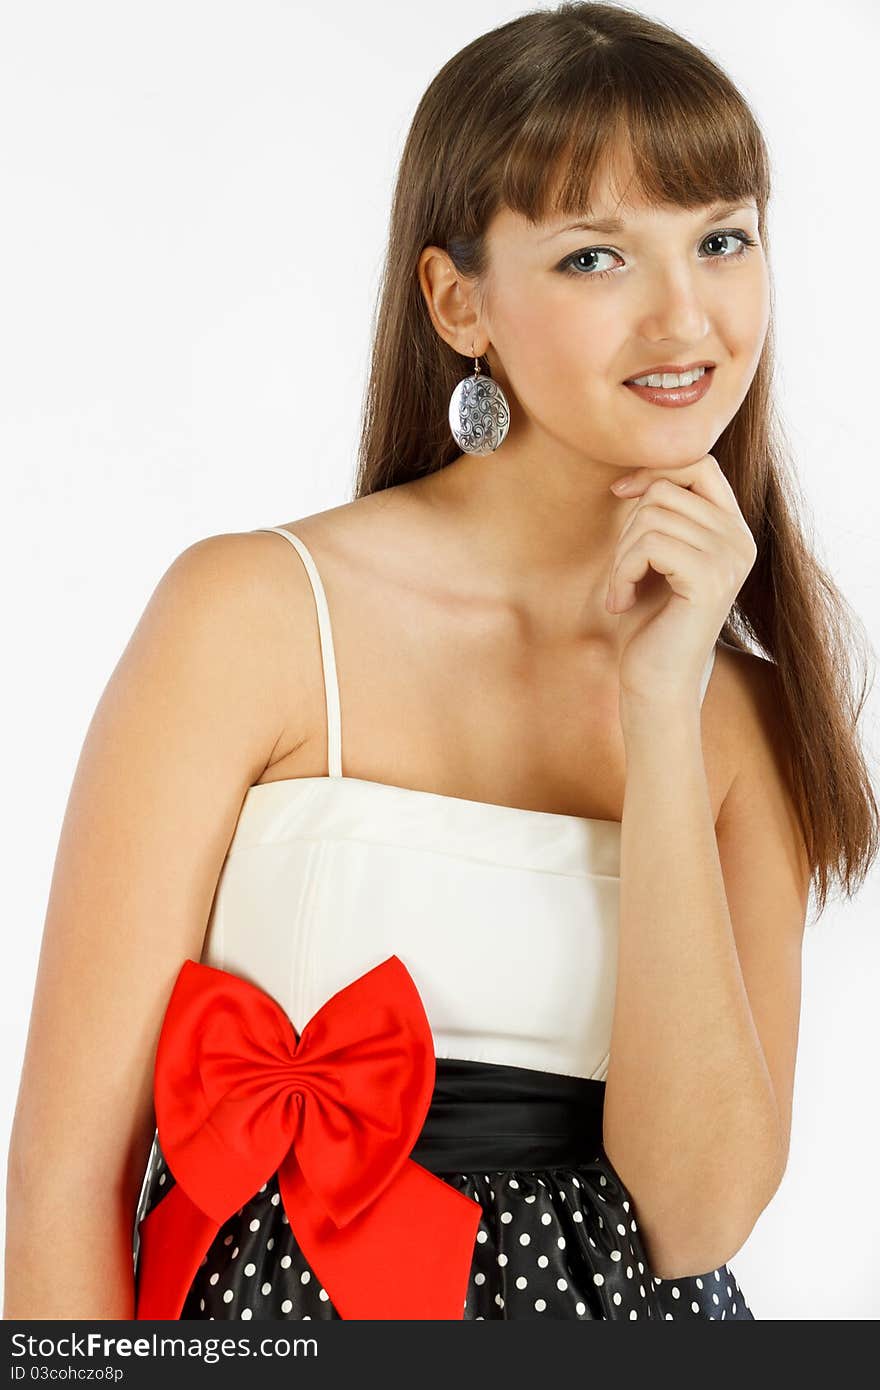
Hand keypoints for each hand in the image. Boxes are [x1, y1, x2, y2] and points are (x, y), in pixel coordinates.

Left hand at [606, 455, 756, 706]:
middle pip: (666, 491)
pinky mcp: (710, 580)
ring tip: (620, 589)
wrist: (657, 682)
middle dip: (628, 527)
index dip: (655, 470)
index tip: (621, 492)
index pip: (699, 464)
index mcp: (733, 530)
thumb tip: (634, 470)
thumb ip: (661, 514)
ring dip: (621, 555)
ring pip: (652, 517)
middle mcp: (740, 541)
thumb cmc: (649, 621)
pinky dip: (621, 572)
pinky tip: (621, 602)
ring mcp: (730, 559)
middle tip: (621, 571)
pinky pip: (649, 546)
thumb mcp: (657, 556)